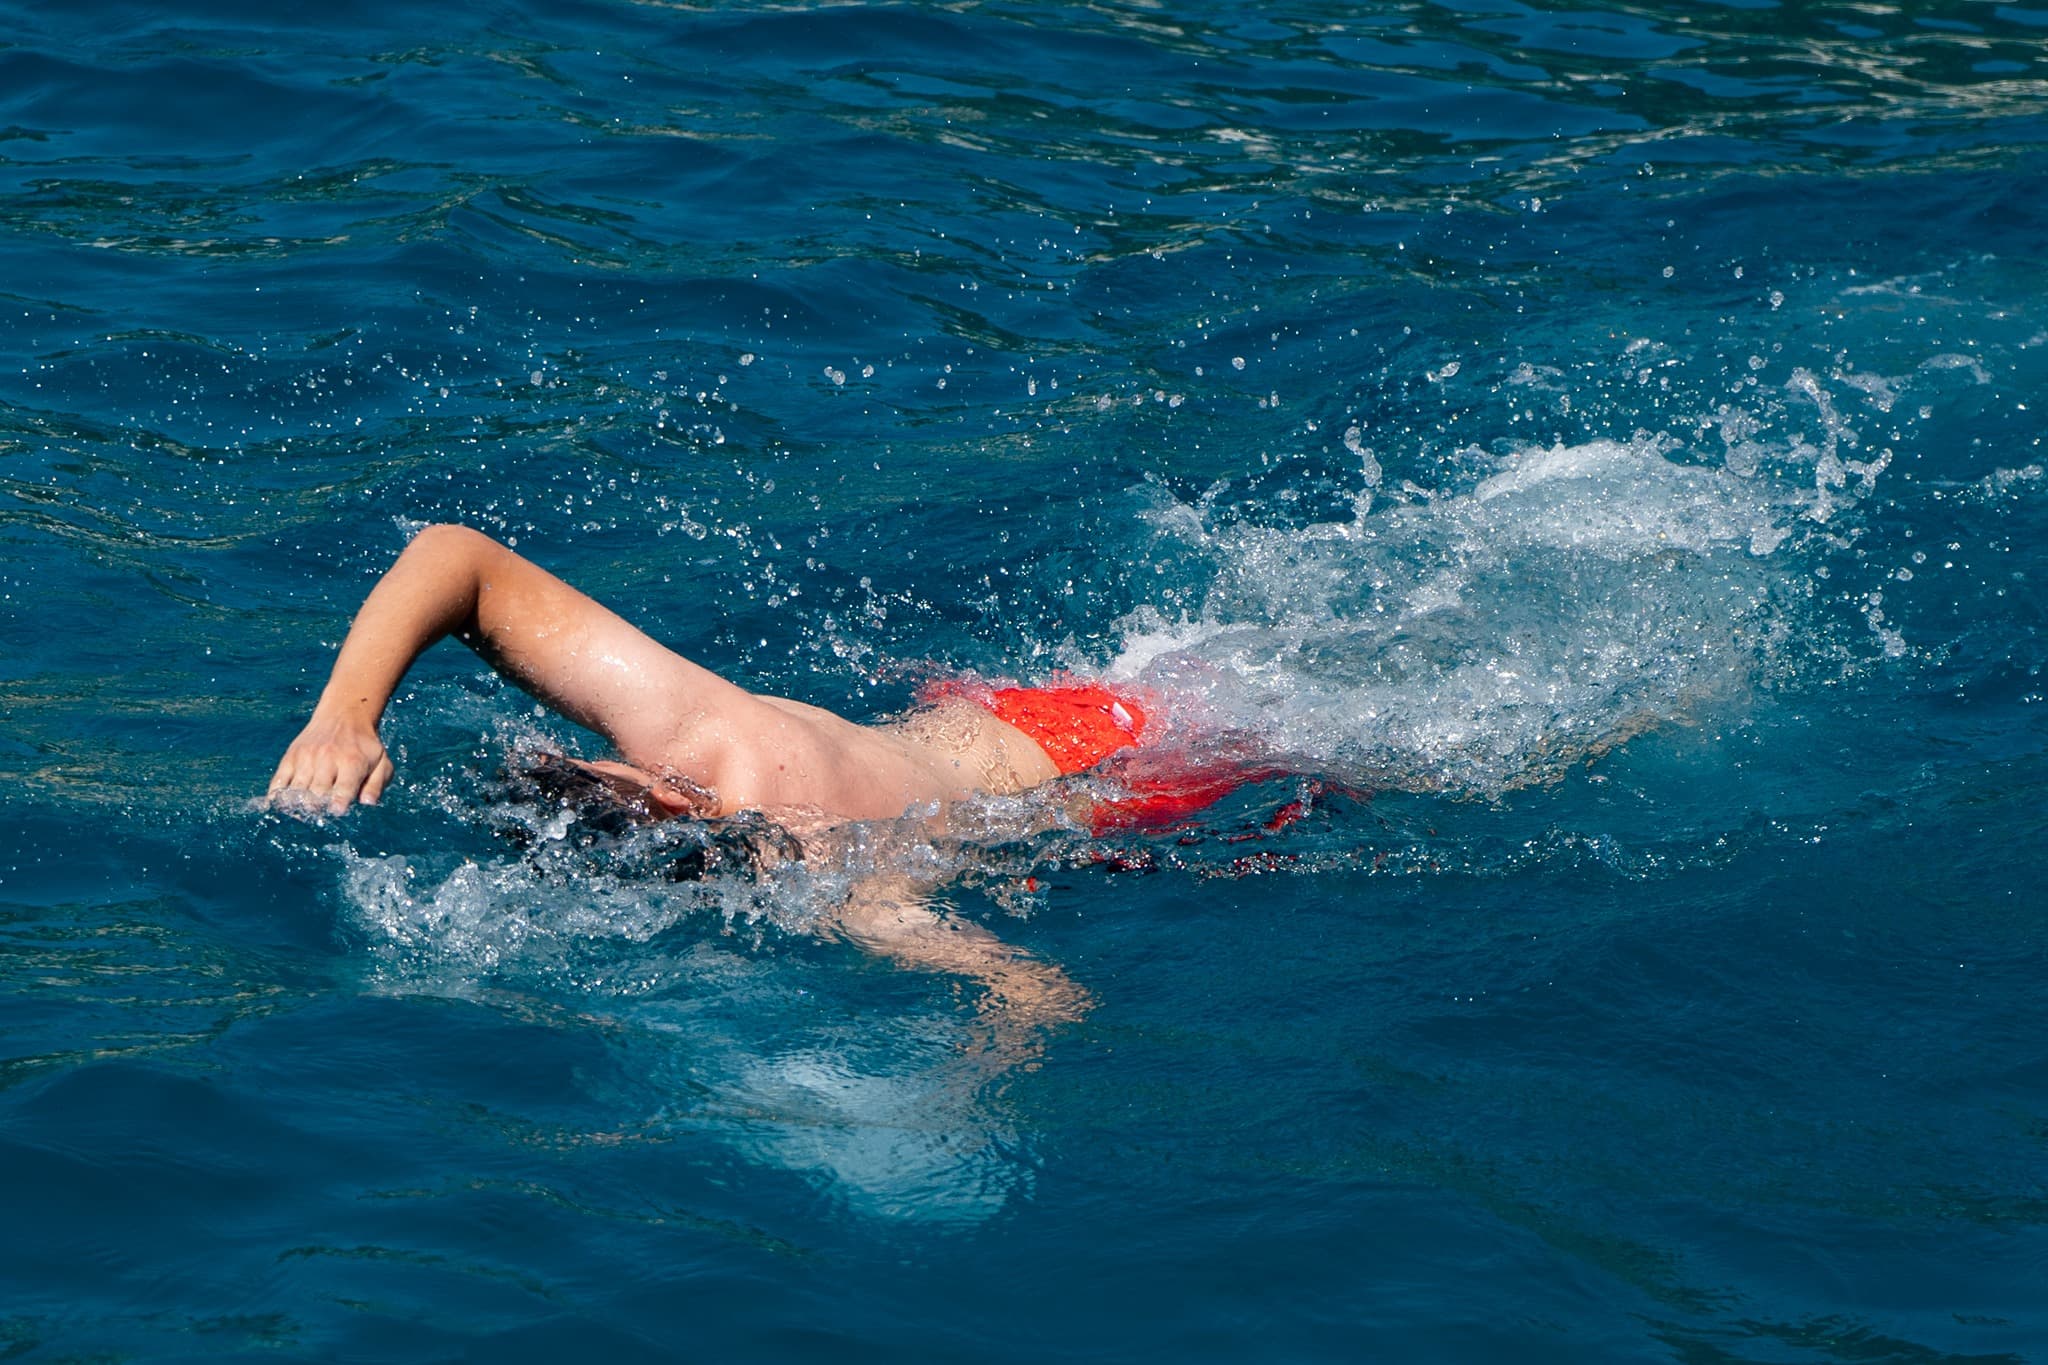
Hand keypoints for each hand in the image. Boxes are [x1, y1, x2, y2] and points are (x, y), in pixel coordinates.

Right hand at [266, 711, 393, 814]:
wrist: (344, 716)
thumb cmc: (365, 746)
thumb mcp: (381, 762)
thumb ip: (376, 785)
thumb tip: (368, 803)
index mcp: (352, 762)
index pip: (344, 788)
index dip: (339, 803)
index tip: (336, 811)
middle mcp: (327, 759)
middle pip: (317, 791)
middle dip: (317, 808)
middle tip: (318, 816)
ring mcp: (306, 757)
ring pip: (297, 789)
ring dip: (297, 805)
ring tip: (300, 815)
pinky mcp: (291, 757)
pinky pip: (278, 781)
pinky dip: (276, 796)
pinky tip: (279, 806)